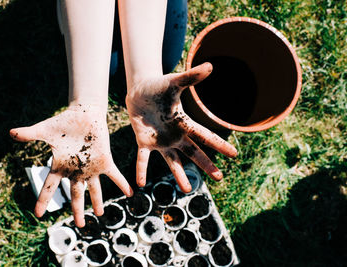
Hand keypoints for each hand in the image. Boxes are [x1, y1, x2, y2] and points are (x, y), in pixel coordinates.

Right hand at [10, 104, 132, 226]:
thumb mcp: (45, 130)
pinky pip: (114, 175)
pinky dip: (121, 184)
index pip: (49, 187)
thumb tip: (11, 133)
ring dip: (98, 202)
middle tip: (80, 225)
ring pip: (95, 189)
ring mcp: (91, 167)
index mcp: (61, 166)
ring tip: (101, 214)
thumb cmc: (64, 123)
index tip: (38, 214)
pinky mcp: (105, 160)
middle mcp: (76, 171)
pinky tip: (130, 193)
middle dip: (77, 210)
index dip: (43, 200)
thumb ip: (30, 134)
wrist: (83, 114)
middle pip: (76, 194)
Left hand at [126, 63, 236, 191]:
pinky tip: (140, 183)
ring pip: (173, 161)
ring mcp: (160, 141)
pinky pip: (143, 159)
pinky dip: (142, 170)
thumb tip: (210, 66)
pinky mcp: (144, 142)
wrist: (139, 91)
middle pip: (194, 152)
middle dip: (206, 165)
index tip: (234, 154)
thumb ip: (191, 77)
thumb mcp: (175, 83)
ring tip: (187, 189)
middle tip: (219, 177)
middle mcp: (175, 135)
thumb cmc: (159, 86)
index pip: (206, 135)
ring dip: (179, 175)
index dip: (219, 144)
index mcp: (184, 123)